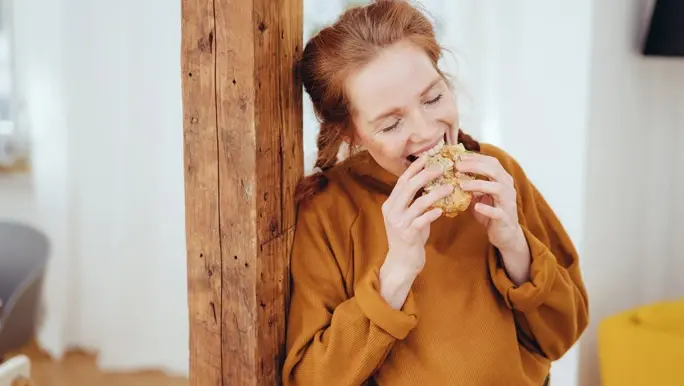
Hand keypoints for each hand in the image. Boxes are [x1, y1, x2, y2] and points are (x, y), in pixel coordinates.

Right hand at [381, 154, 452, 271]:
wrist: (401, 264)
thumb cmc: (409, 238)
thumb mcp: (409, 217)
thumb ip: (416, 202)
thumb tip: (433, 184)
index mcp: (391, 203)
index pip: (402, 180)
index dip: (415, 167)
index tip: (429, 156)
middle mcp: (392, 211)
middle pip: (408, 186)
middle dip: (426, 174)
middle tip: (442, 166)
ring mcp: (398, 223)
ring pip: (417, 202)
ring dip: (435, 193)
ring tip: (450, 187)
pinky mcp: (407, 235)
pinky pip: (421, 220)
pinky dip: (432, 213)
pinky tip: (443, 210)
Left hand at [456, 153, 530, 283]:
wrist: (505, 234)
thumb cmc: (491, 212)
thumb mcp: (479, 196)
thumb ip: (469, 185)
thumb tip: (450, 174)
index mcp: (502, 179)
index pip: (491, 162)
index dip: (475, 157)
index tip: (458, 157)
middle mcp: (508, 188)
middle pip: (494, 171)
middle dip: (475, 166)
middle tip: (457, 167)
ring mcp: (508, 202)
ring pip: (497, 188)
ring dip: (478, 184)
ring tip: (461, 185)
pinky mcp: (505, 218)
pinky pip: (497, 212)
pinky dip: (486, 208)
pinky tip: (475, 206)